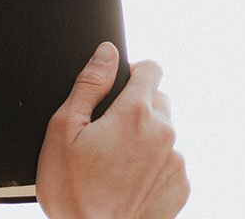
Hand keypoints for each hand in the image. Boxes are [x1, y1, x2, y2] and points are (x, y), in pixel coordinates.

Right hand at [37, 42, 188, 218]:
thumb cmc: (72, 191)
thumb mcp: (63, 130)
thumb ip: (89, 85)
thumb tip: (106, 53)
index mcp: (134, 114)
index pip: (151, 69)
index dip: (132, 72)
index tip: (119, 86)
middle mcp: (164, 133)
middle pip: (158, 100)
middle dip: (136, 108)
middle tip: (107, 133)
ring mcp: (176, 161)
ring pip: (164, 132)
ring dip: (145, 138)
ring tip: (114, 163)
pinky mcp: (181, 185)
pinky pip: (170, 162)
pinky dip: (153, 165)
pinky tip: (127, 180)